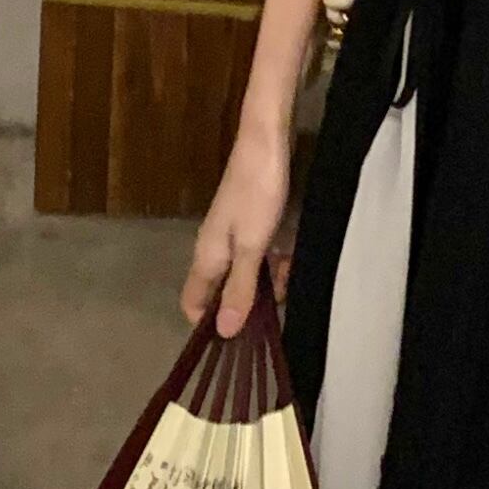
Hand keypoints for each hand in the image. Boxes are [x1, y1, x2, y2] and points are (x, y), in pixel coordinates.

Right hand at [182, 121, 292, 336]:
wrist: (268, 143)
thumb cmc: (256, 194)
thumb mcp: (251, 247)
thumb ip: (239, 289)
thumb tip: (223, 332)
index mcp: (207, 257)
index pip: (194, 303)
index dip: (208, 325)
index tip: (234, 344)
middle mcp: (216, 250)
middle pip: (222, 293)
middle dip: (242, 312)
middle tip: (269, 330)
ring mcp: (236, 237)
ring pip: (247, 277)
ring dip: (266, 291)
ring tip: (289, 303)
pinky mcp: (256, 226)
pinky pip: (264, 258)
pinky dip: (278, 268)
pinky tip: (295, 272)